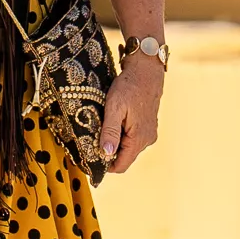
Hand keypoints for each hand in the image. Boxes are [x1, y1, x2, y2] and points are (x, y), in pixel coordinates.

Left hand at [102, 56, 165, 173]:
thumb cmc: (129, 86)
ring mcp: (149, 133)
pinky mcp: (148, 126)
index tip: (90, 161)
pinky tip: (113, 123)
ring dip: (115, 143)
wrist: (146, 71)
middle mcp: (147, 140)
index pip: (121, 166)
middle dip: (108, 154)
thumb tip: (105, 154)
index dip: (105, 167)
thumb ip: (110, 132)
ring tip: (102, 129)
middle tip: (91, 142)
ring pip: (128, 148)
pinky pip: (132, 138)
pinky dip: (121, 135)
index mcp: (138, 138)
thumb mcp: (114, 107)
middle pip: (124, 158)